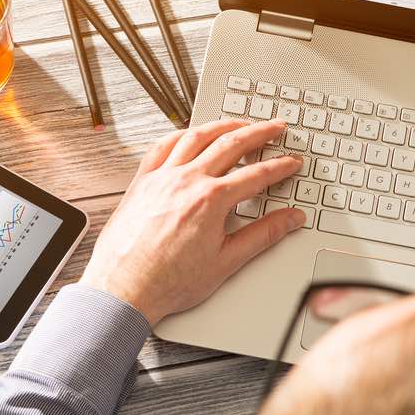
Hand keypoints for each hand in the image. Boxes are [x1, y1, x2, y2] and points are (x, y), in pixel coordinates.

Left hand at [80, 119, 304, 324]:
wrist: (123, 290)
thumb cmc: (167, 281)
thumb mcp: (226, 262)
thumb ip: (263, 235)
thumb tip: (290, 220)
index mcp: (211, 200)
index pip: (257, 174)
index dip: (280, 166)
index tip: (292, 162)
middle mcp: (186, 181)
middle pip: (231, 144)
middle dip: (259, 133)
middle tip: (275, 127)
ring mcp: (162, 177)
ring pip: (198, 136)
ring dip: (223, 125)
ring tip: (240, 124)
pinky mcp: (142, 181)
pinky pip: (163, 146)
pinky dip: (182, 134)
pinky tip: (192, 134)